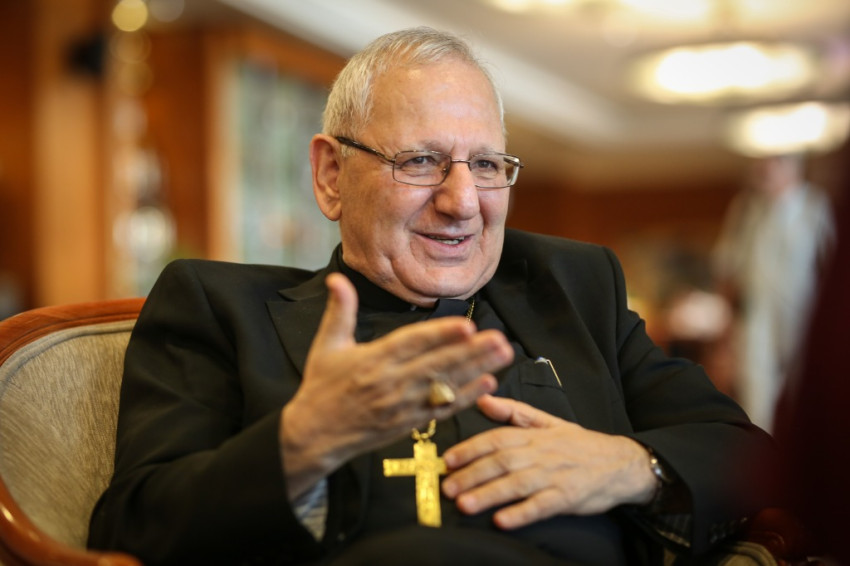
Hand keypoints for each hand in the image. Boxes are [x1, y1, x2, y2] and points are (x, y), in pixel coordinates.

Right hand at [280, 273, 513, 498]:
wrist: (314, 435)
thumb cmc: (321, 387)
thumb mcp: (326, 345)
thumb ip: (339, 311)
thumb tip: (337, 278)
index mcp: (372, 360)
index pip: (411, 344)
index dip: (440, 335)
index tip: (466, 324)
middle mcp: (390, 384)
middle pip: (436, 366)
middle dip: (471, 353)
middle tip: (499, 339)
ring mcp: (402, 406)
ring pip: (445, 387)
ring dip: (476, 370)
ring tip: (502, 354)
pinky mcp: (409, 423)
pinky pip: (442, 410)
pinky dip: (466, 398)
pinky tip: (488, 383)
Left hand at [441, 395, 656, 529]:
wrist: (622, 463)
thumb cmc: (579, 444)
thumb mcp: (549, 422)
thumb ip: (514, 412)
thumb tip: (483, 399)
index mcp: (534, 435)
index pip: (497, 438)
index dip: (471, 448)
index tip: (448, 459)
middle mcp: (541, 454)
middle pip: (501, 462)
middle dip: (472, 474)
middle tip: (447, 487)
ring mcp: (554, 476)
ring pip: (517, 484)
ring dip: (489, 494)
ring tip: (465, 505)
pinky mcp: (568, 498)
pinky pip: (542, 506)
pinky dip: (521, 513)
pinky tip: (502, 521)